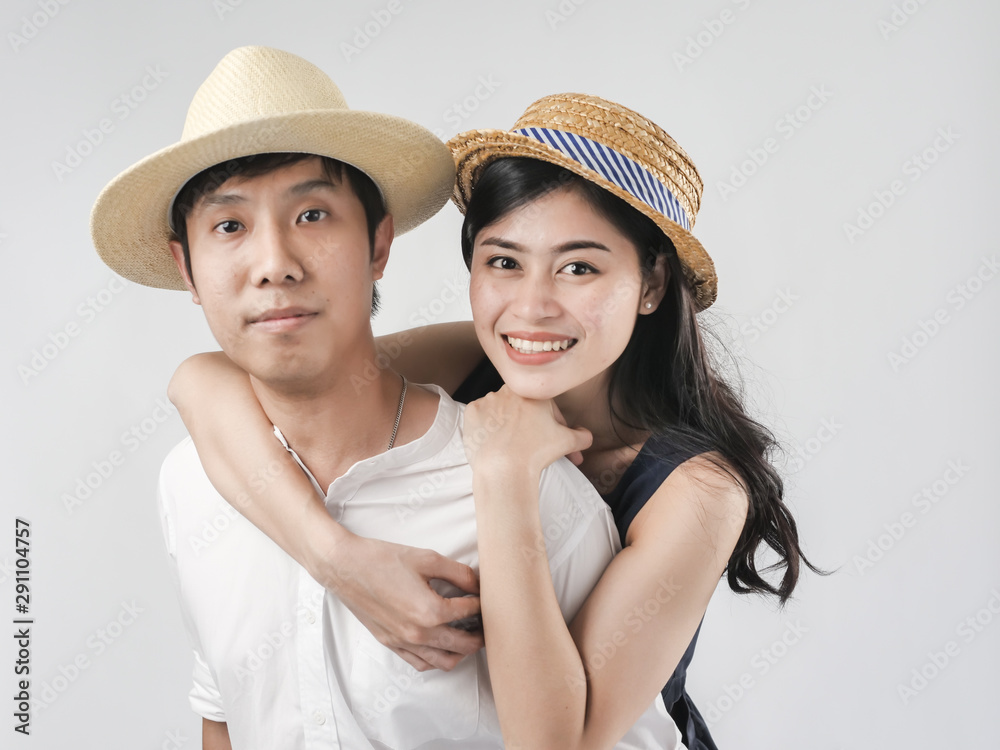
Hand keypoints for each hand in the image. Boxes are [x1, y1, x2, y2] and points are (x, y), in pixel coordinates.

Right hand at [317, 533, 484, 671]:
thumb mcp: (427, 558)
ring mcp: (404, 642)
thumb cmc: (382, 559)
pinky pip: (421, 663)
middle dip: (480, 634)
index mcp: (431, 611)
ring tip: (469, 636)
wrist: (345, 567)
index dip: (482, 603)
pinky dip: (437, 659)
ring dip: (462, 652)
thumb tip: (478, 583)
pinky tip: (442, 645)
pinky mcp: (391, 644)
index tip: (486, 596)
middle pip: (463, 644)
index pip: (469, 612)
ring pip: (445, 662)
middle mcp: (419, 633)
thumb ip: (458, 573)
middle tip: (487, 623)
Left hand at [463, 386, 592, 477]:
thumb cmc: (536, 453)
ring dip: (508, 425)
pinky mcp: (472, 413)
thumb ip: (581, 436)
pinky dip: (487, 428)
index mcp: (534, 393)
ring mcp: (488, 400)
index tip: (553, 443)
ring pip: (502, 412)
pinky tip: (494, 442)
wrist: (504, 468)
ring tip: (513, 446)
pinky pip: (481, 418)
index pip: (547, 408)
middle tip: (534, 446)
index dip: (554, 427)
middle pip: (523, 409)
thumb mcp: (567, 442)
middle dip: (531, 426)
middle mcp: (510, 390)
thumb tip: (586, 435)